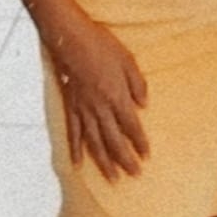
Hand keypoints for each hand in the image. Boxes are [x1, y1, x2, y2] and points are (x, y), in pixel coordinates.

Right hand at [46, 16, 148, 181]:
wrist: (70, 37)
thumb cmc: (101, 44)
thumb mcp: (127, 59)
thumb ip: (137, 83)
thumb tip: (144, 105)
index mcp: (116, 96)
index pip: (131, 126)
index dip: (139, 142)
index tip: (146, 155)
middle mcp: (100, 108)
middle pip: (114, 141)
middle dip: (125, 160)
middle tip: (134, 175)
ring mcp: (83, 109)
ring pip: (95, 143)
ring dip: (104, 163)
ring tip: (113, 179)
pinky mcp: (69, 106)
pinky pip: (73, 133)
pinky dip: (75, 151)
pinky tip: (79, 165)